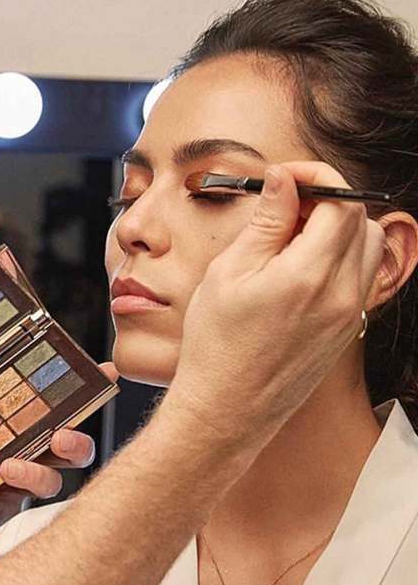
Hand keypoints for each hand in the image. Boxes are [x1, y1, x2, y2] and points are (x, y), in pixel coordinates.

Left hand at [0, 368, 113, 537]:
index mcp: (26, 426)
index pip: (68, 409)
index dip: (93, 393)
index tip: (107, 374)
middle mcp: (27, 456)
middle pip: (71, 455)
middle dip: (74, 445)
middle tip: (60, 437)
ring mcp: (9, 486)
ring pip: (40, 486)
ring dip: (31, 476)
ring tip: (6, 467)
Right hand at [171, 162, 384, 440]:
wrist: (227, 407)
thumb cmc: (216, 343)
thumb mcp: (229, 272)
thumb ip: (266, 221)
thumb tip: (285, 180)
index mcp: (309, 275)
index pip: (340, 201)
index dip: (315, 177)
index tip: (285, 177)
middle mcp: (342, 294)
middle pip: (360, 220)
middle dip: (325, 201)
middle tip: (282, 208)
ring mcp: (350, 314)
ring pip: (368, 247)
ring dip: (337, 229)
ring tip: (289, 239)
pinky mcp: (347, 329)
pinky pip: (359, 276)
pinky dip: (338, 258)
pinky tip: (296, 269)